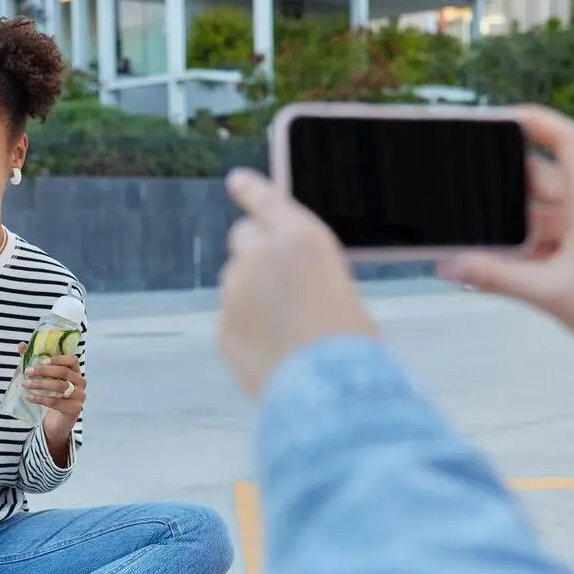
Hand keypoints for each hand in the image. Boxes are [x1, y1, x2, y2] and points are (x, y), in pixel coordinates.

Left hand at [20, 345, 85, 431]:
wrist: (58, 421)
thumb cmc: (53, 396)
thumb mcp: (45, 379)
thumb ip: (35, 362)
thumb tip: (22, 345)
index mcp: (75, 372)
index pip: (72, 360)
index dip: (57, 358)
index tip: (42, 361)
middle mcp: (80, 382)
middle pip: (63, 372)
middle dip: (43, 371)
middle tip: (27, 372)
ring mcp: (79, 396)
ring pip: (60, 386)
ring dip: (40, 384)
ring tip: (25, 384)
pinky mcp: (74, 409)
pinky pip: (56, 402)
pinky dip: (40, 398)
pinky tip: (29, 397)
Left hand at [218, 167, 377, 397]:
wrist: (329, 393)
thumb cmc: (351, 343)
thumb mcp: (342, 289)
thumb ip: (308, 272)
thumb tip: (291, 282)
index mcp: (301, 238)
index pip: (267, 200)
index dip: (252, 189)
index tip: (237, 180)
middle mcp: (260, 257)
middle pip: (243, 238)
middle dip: (255, 251)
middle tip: (276, 277)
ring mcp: (235, 293)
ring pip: (236, 282)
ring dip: (252, 292)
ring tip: (285, 326)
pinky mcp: (222, 328)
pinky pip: (231, 318)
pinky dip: (246, 327)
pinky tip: (273, 349)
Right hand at [435, 105, 573, 357]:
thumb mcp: (550, 293)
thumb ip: (495, 277)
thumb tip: (448, 266)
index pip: (568, 140)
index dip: (534, 121)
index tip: (496, 119)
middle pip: (540, 175)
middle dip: (501, 179)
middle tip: (460, 182)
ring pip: (537, 210)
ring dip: (507, 218)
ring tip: (468, 225)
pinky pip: (541, 237)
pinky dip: (517, 243)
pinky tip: (491, 258)